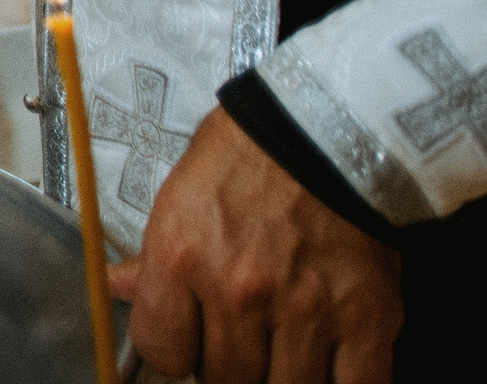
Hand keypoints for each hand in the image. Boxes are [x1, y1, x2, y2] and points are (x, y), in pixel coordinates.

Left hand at [110, 107, 402, 383]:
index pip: (161, 349)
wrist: (326, 126)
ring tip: (281, 353)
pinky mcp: (367, 318)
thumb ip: (152, 256)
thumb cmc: (250, 153)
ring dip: (280, 379)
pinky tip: (329, 366)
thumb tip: (119, 287)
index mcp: (184, 257)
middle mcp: (240, 289)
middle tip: (240, 344)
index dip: (174, 350)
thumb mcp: (180, 193)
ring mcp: (305, 308)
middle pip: (224, 379)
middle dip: (228, 367)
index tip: (188, 342)